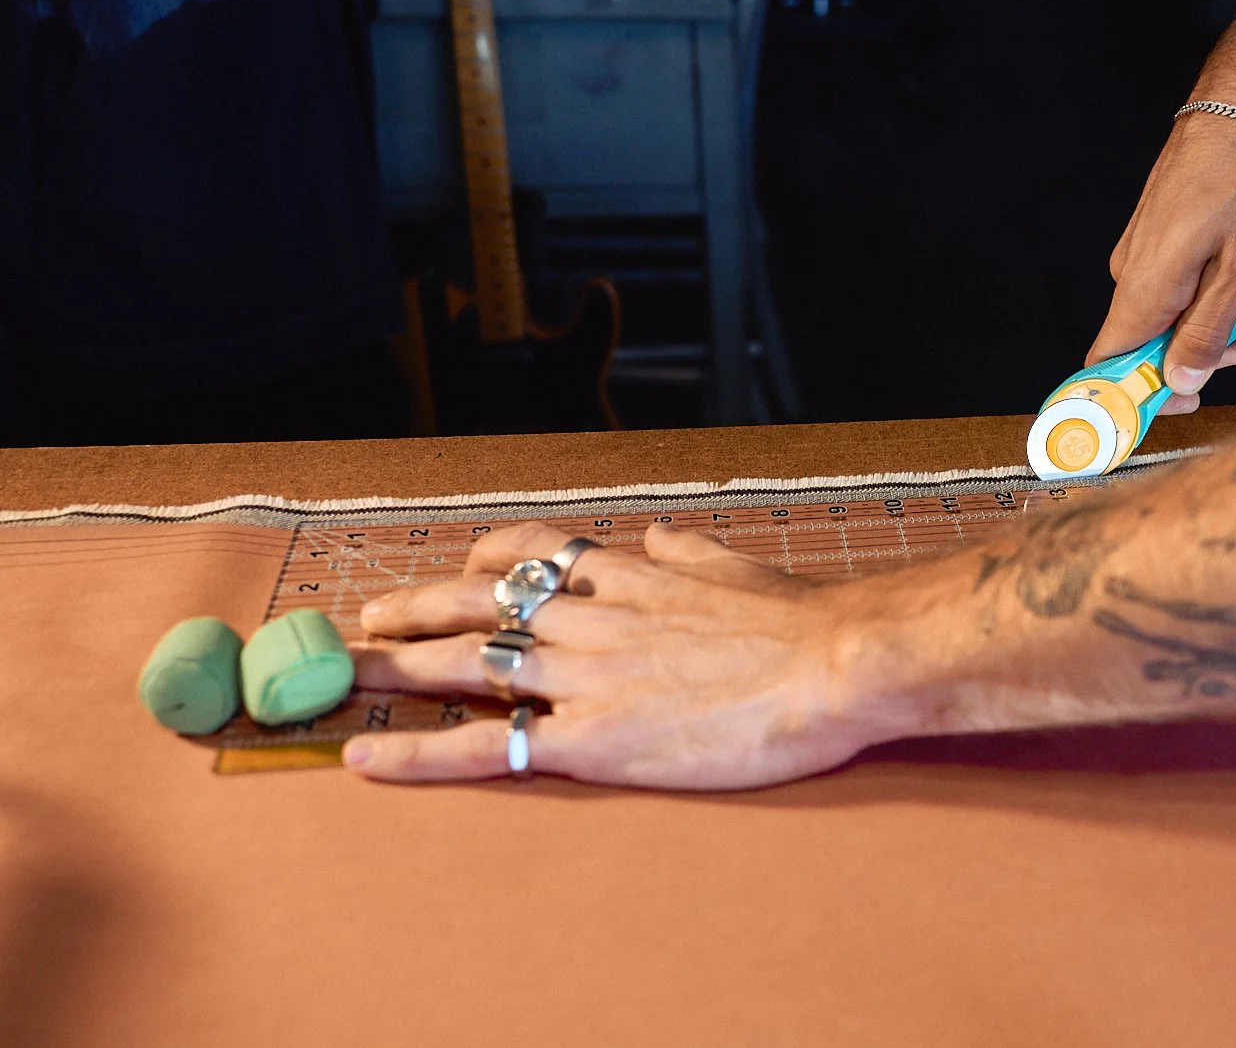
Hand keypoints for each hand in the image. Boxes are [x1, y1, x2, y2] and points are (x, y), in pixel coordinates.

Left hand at [341, 522, 914, 788]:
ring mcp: (585, 676)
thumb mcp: (740, 566)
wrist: (833, 664)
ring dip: (395, 668)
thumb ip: (690, 554)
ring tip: (342, 675)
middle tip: (371, 619)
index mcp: (631, 574)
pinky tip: (369, 757)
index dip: (485, 557)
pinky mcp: (592, 739)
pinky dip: (419, 753)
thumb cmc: (801, 621)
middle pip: (478, 604)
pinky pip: (487, 746)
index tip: (460, 564)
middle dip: (416, 609)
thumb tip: (663, 538)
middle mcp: (592, 617)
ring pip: (463, 666)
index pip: (534, 551)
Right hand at [1089, 110, 1235, 413]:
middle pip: (1183, 343)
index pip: (1111, 366)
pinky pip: (1219, 273)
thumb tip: (1177, 383)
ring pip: (1213, 306)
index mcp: (1145, 290)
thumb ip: (1208, 333)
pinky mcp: (1181, 237)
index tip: (1194, 403)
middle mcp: (1142, 276)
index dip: (1145, 397)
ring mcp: (1161, 256)